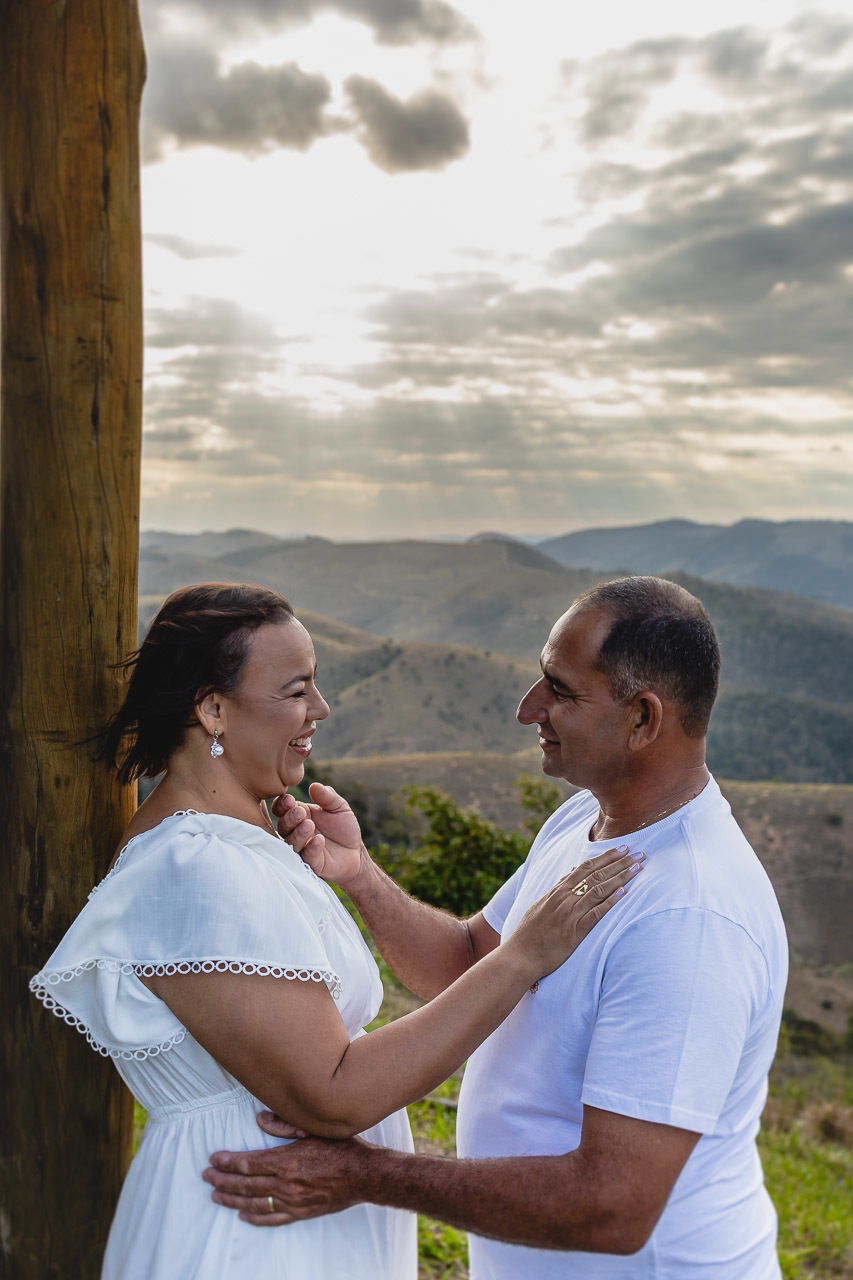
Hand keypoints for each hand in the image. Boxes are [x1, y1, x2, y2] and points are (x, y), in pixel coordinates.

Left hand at [203, 1130, 372, 1226]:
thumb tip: (259, 1120)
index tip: (213, 1159)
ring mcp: (292, 1201)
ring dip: (232, 1199)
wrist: (364, 1175)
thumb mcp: (312, 1129)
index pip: (248, 1162)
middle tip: (207, 1177)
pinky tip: (243, 1215)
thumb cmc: (340, 1148)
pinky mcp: (300, 1213)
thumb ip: (284, 1125)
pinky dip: (255, 1218)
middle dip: (223, 1180)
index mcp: (287, 1161)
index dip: (228, 1162)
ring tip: (216, 1194)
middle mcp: (286, 1184)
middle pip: (246, 1184)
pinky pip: (272, 1219)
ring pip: (254, 1203)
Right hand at [272, 784, 364, 886]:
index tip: (290, 800)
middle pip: (283, 826)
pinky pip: (307, 857)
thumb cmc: (344, 827)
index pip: (282, 809)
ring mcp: (302, 849)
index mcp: (300, 815)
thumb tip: (314, 786)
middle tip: (300, 813)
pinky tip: (319, 840)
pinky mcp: (311, 864)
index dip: (282, 804)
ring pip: (291, 843)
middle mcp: (296, 832)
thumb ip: (327, 796)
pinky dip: (311, 848)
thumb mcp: (339, 807)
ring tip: (309, 825)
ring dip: (298, 834)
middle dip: (289, 818)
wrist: (356, 851)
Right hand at [507, 847, 643, 980]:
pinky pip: (596, 913)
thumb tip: (572, 870)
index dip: (606, 857)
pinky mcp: (575, 931)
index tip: (622, 849)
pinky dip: (611, 901)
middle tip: (639, 854)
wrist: (520, 955)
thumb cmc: (529, 932)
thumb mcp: (541, 904)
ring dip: (621, 877)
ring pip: (599, 890)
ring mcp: (570, 913)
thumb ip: (558, 887)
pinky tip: (624, 893)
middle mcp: (565, 898)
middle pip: (597, 875)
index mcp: (558, 890)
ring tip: (638, 869)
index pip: (586, 867)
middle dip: (619, 863)